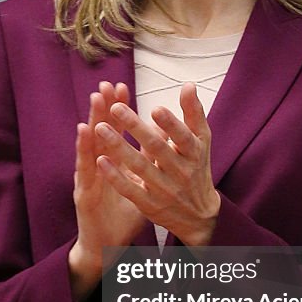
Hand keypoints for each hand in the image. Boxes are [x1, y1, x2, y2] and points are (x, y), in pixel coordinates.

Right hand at [68, 81, 146, 300]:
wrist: (104, 248)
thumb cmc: (121, 217)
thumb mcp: (140, 187)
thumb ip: (149, 165)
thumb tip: (164, 144)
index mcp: (112, 164)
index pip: (116, 132)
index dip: (119, 110)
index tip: (124, 88)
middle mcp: (97, 167)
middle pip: (101, 131)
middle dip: (104, 108)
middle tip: (107, 84)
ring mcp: (88, 178)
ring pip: (89, 144)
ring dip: (92, 119)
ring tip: (95, 99)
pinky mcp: (83, 193)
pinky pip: (84, 169)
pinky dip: (84, 149)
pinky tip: (83, 131)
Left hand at [94, 82, 220, 247]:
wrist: (199, 216)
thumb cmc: (197, 168)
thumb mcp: (201, 142)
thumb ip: (193, 113)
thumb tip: (188, 85)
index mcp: (194, 153)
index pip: (183, 137)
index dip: (170, 124)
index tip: (154, 108)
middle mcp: (181, 172)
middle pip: (157, 149)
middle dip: (136, 128)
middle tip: (115, 108)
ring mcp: (165, 190)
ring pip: (140, 167)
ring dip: (119, 147)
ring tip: (99, 128)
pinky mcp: (150, 205)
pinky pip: (130, 189)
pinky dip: (115, 176)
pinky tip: (100, 160)